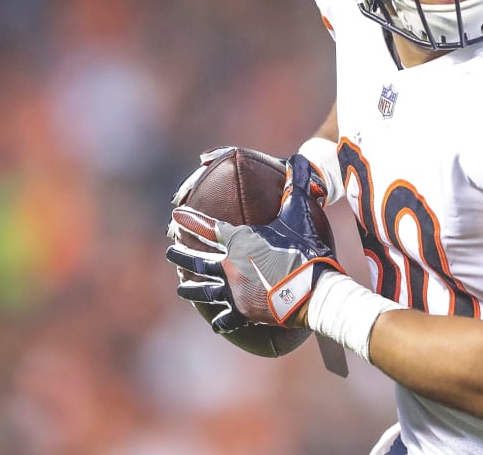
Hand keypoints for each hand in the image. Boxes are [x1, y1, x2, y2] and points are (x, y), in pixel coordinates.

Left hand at [166, 155, 341, 331]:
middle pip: (198, 260)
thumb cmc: (305, 250)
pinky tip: (215, 323)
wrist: (312, 291)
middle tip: (169, 251)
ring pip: (205, 290)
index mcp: (239, 241)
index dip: (190, 219)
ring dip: (191, 288)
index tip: (175, 215)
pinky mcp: (244, 312)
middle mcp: (229, 266)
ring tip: (181, 288)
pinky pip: (227, 318)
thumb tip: (298, 159)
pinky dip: (221, 320)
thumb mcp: (301, 213)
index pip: (207, 227)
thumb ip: (297, 185)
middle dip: (181, 254)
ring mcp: (234, 291)